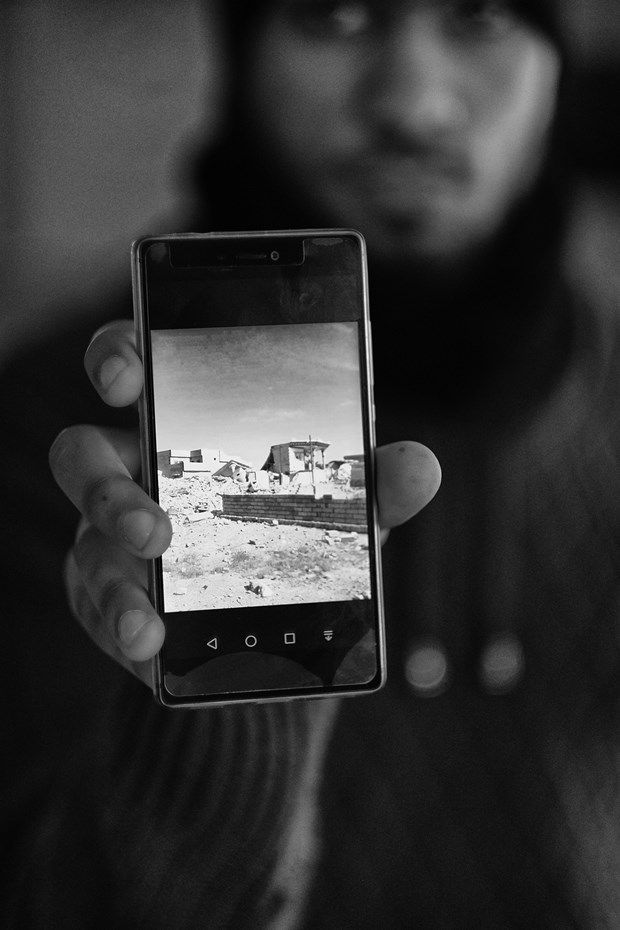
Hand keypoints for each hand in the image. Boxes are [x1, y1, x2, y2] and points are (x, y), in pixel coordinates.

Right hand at [49, 320, 440, 687]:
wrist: (264, 623)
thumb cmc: (290, 539)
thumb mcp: (338, 514)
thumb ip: (375, 487)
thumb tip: (422, 466)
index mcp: (180, 429)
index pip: (134, 370)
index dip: (117, 358)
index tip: (124, 373)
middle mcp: (133, 474)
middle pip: (81, 454)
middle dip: (106, 486)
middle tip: (157, 527)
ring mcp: (108, 538)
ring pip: (85, 540)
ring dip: (119, 580)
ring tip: (152, 616)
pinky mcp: (105, 597)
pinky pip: (98, 606)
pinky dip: (124, 623)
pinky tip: (149, 643)